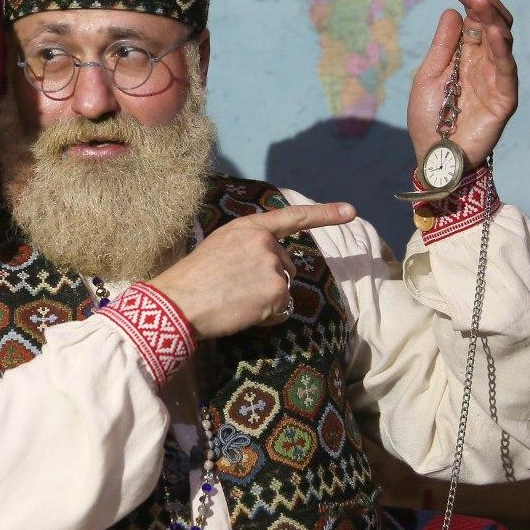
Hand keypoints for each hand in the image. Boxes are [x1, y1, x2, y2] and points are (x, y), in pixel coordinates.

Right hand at [150, 202, 355, 338]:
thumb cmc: (192, 278)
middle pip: (287, 266)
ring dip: (266, 300)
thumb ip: (248, 246)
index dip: (325, 213)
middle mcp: (266, 242)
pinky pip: (280, 311)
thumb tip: (273, 262)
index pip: (293, 217)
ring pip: (283, 290)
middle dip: (270, 280)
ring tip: (235, 300)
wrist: (179, 301)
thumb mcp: (220, 246)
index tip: (351, 211)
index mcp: (249, 227)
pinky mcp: (276, 292)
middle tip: (235, 288)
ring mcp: (273, 267)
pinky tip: (242, 312)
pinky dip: (265, 317)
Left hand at [407, 0, 517, 168]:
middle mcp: (485, 65)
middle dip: (486, 6)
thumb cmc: (429, 120)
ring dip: (495, 21)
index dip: (474, 3)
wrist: (434, 157)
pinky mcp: (505, 99)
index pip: (478, 22)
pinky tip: (494, 33)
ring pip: (504, 43)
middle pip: (495, 26)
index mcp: (466, 57)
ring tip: (482, 3)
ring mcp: (496, 80)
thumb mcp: (428, 77)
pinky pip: (507, 71)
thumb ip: (443, 47)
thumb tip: (453, 11)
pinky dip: (502, 50)